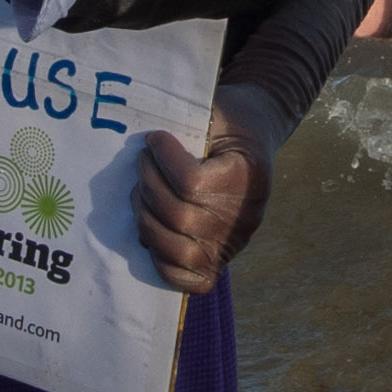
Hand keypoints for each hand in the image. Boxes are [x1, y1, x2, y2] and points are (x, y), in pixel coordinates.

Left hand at [134, 86, 278, 293]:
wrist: (251, 145)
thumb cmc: (228, 126)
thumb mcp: (218, 115)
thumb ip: (188, 127)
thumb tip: (147, 143)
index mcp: (248, 179)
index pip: (190, 182)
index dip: (163, 159)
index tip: (153, 139)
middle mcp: (242, 220)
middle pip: (176, 214)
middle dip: (147, 184)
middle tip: (141, 161)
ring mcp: (230, 247)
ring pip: (172, 247)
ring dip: (144, 216)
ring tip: (140, 192)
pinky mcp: (215, 265)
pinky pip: (179, 276)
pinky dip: (157, 255)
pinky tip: (151, 225)